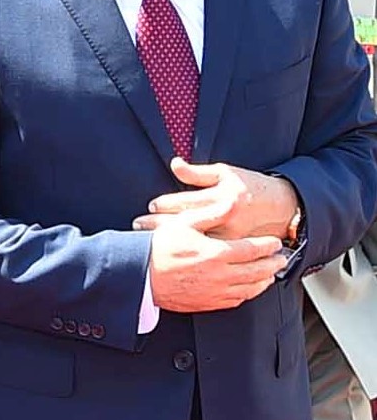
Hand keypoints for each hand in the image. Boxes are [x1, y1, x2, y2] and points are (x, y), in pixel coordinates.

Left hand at [133, 159, 298, 241]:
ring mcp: (229, 239)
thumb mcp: (226, 174)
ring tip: (146, 242)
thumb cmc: (250, 187)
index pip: (186, 202)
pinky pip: (207, 255)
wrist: (282, 209)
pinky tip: (170, 255)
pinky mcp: (233, 252)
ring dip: (168, 241)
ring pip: (193, 242)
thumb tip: (174, 164)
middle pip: (184, 224)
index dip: (165, 204)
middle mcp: (225, 220)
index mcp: (222, 199)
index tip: (149, 206)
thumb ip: (197, 173)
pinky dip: (187, 254)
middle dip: (158, 225)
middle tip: (137, 225)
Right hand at [147, 222, 286, 312]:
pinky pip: (236, 300)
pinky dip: (248, 294)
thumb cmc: (157, 248)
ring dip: (264, 281)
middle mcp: (220, 275)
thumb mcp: (184, 223)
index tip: (275, 242)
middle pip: (258, 271)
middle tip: (281, 258)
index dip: (268, 245)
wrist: (138, 275)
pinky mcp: (207, 303)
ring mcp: (215, 291)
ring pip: (250, 288)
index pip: (253, 249)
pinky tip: (249, 289)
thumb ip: (213, 213)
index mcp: (217, 253)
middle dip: (273, 264)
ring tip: (270, 275)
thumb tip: (232, 204)